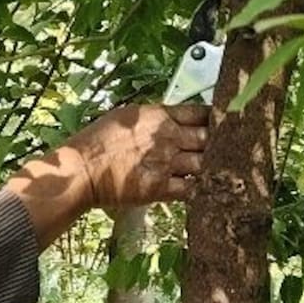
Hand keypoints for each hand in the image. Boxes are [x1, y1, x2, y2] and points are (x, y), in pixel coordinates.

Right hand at [61, 103, 210, 210]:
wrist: (81, 169)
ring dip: (212, 167)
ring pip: (206, 162)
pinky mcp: (161, 187)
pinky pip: (192, 189)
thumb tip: (169, 120)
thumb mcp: (126, 117)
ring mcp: (166, 162)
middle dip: (218, 143)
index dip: (215, 118)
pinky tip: (203, 190)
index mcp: (159, 116)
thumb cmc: (96, 142)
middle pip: (209, 137)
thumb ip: (153, 118)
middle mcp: (167, 137)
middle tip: (223, 149)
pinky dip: (201, 190)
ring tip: (216, 171)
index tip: (221, 123)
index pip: (201, 112)